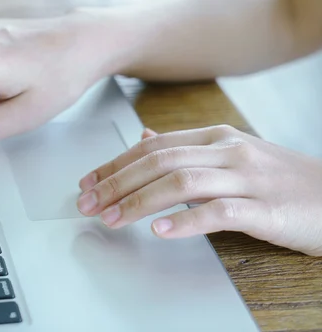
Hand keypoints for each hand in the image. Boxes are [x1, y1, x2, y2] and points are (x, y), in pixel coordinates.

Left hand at [76, 124, 321, 255]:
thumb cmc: (279, 179)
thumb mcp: (231, 154)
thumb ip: (186, 147)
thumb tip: (144, 137)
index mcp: (216, 137)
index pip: (153, 145)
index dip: (116, 163)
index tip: (88, 181)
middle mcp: (227, 151)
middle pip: (159, 161)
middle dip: (116, 182)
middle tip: (88, 202)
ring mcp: (247, 178)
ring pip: (182, 182)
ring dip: (139, 202)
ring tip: (112, 219)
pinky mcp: (265, 208)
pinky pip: (218, 212)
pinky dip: (186, 221)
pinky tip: (161, 231)